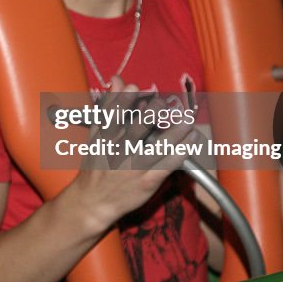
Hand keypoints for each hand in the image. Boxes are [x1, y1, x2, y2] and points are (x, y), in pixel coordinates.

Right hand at [68, 78, 197, 233]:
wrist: (93, 201)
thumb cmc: (96, 165)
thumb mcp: (96, 134)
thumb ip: (108, 106)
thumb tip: (117, 79)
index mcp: (104, 138)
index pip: (112, 116)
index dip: (122, 101)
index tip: (133, 88)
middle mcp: (118, 152)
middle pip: (135, 131)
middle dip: (149, 115)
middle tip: (163, 102)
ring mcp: (133, 168)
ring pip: (155, 148)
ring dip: (173, 133)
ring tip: (187, 120)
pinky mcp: (146, 182)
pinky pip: (165, 166)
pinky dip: (179, 153)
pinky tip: (190, 142)